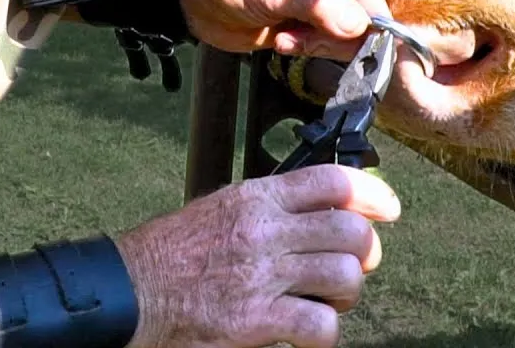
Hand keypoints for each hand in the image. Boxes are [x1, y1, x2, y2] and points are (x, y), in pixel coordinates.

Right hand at [114, 165, 400, 347]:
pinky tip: (306, 333)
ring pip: (345, 278)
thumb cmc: (169, 255)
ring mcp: (261, 276)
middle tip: (352, 267)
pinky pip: (319, 326)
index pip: (331, 181)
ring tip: (325, 302)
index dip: (372, 193)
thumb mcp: (219, 209)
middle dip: (364, 254)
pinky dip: (323, 334)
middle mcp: (263, 231)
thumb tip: (323, 212)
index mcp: (254, 198)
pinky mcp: (255, 321)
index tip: (387, 209)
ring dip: (344, 295)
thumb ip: (269, 209)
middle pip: (351, 231)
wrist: (127, 293)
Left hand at [179, 0, 388, 60]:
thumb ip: (317, 4)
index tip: (377, 45)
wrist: (197, 6)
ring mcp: (317, 1)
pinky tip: (282, 42)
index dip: (372, 16)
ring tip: (288, 39)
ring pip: (343, 32)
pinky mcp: (307, 23)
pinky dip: (307, 48)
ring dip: (318, 43)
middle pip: (358, 13)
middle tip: (309, 41)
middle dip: (338, 34)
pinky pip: (324, 43)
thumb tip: (359, 24)